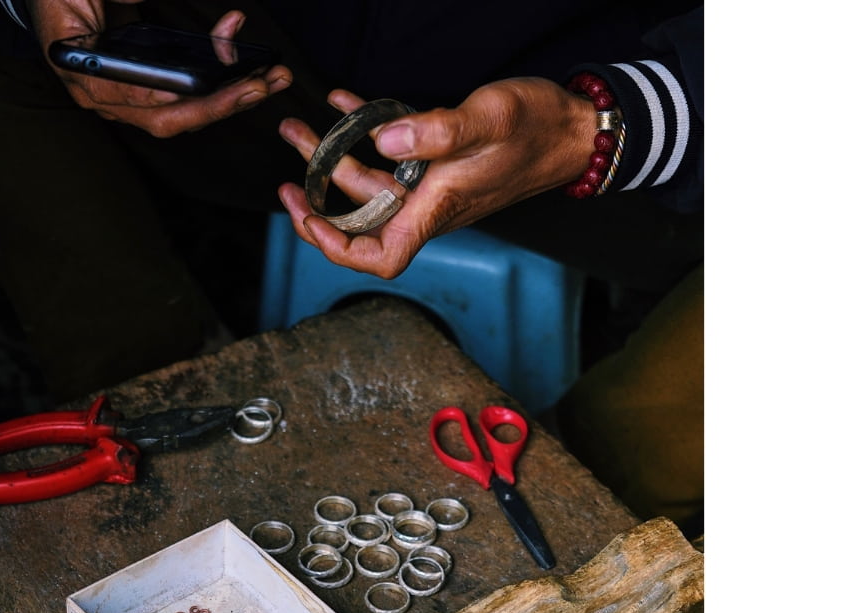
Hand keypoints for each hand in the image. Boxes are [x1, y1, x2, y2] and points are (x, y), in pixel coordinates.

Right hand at [30, 1, 291, 137]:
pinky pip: (186, 98)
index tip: (217, 86)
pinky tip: (249, 68)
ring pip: (185, 112)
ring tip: (272, 79)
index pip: (134, 98)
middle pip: (169, 116)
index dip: (177, 97)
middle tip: (262, 85)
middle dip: (222, 104)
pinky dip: (220, 84)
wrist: (55, 0)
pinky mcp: (145, 92)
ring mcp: (126, 98)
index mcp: (83, 72)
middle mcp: (103, 96)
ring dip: (232, 97)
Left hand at [276, 80, 593, 277]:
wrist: (576, 127)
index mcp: (438, 208)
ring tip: (301, 125)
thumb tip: (383, 141)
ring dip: (333, 155)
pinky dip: (364, 133)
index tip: (306, 217)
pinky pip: (391, 156)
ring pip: (371, 182)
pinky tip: (345, 103)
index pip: (380, 256)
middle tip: (289, 158)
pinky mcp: (439, 163)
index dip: (337, 247)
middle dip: (318, 192)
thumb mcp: (488, 120)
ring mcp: (434, 186)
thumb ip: (436, 133)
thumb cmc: (539, 128)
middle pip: (361, 218)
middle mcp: (431, 205)